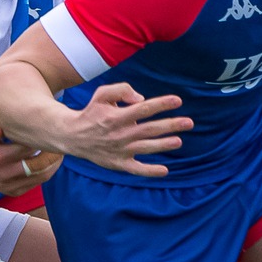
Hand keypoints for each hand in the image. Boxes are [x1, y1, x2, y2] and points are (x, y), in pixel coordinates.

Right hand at [0, 123, 61, 195]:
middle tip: (60, 141)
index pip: (26, 148)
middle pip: (38, 165)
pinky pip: (37, 183)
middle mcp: (4, 175)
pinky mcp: (14, 192)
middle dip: (52, 153)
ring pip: (41, 176)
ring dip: (53, 164)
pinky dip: (46, 171)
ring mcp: (10, 186)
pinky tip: (50, 161)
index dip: (40, 139)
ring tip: (59, 151)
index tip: (49, 130)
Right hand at [58, 83, 190, 177]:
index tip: (177, 101)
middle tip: (189, 122)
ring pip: (146, 148)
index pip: (143, 109)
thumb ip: (121, 90)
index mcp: (117, 116)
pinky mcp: (118, 163)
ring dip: (163, 145)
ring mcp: (120, 150)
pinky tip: (165, 171)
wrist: (73, 136)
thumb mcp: (102, 95)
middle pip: (149, 129)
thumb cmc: (92, 112)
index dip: (161, 104)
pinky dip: (150, 171)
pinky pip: (136, 169)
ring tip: (179, 141)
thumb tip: (141, 98)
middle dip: (170, 125)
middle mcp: (120, 134)